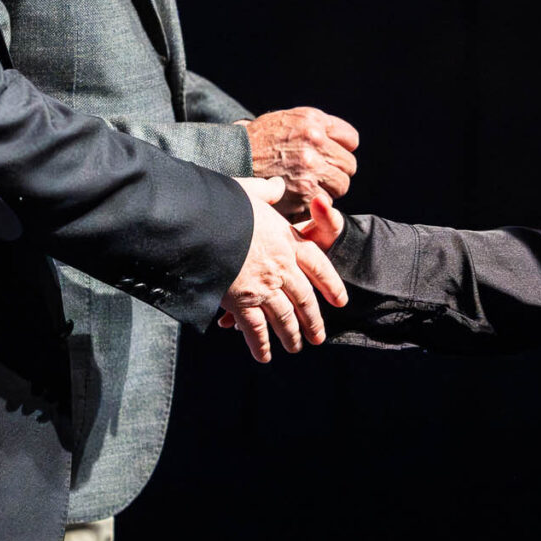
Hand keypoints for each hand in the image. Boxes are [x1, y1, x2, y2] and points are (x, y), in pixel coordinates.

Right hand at [218, 189, 346, 362]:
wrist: (200, 222)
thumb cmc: (222, 204)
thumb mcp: (248, 192)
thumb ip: (265, 192)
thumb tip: (277, 184)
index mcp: (286, 240)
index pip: (318, 264)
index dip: (331, 284)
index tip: (340, 301)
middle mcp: (281, 266)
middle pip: (304, 298)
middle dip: (313, 320)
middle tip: (318, 336)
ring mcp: (263, 286)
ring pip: (285, 317)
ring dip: (291, 335)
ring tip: (296, 347)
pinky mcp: (242, 301)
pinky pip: (256, 329)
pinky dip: (261, 345)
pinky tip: (265, 356)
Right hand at [239, 108, 358, 212]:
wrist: (230, 158)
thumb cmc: (257, 141)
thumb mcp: (286, 120)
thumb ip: (316, 126)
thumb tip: (342, 141)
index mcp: (313, 121)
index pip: (351, 140)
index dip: (341, 149)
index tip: (330, 156)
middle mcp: (314, 141)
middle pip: (348, 165)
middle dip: (336, 172)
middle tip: (318, 175)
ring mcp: (310, 168)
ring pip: (341, 186)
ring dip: (328, 189)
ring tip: (308, 187)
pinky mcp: (304, 193)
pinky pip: (325, 202)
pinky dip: (314, 204)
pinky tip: (298, 198)